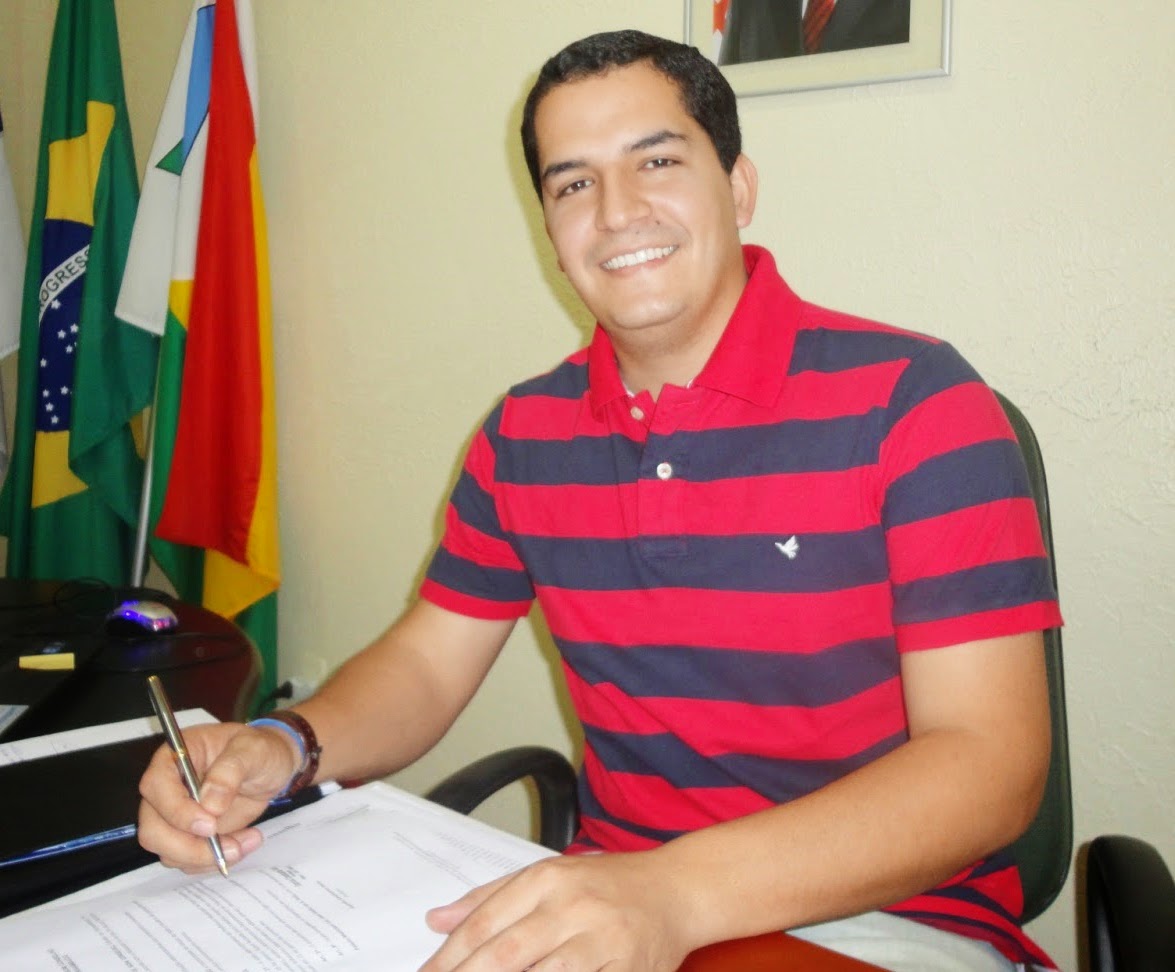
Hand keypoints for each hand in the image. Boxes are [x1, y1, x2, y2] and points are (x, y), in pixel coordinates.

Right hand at [137, 721, 300, 872]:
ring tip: (246, 842)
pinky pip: (188, 859)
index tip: (209, 824)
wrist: (270, 769)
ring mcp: (176, 816)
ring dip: (206, 857)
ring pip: (169, 851)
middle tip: (230, 847)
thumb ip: (230, 770)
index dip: (176, 810)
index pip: (156, 787)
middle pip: (153, 829)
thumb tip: (210, 804)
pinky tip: (244, 843)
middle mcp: (167, 789)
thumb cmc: (259, 750)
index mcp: (174, 758)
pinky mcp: (190, 836)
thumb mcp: (253, 749)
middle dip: (188, 847)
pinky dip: (214, 860)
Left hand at [419, 851, 696, 971]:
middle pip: (508, 953)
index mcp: (548, 878)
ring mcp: (603, 940)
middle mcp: (574, 905)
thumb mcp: (547, 876)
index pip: (487, 922)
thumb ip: (490, 898)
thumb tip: (435, 921)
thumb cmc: (605, 886)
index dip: (450, 956)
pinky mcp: (629, 969)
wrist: (676, 889)